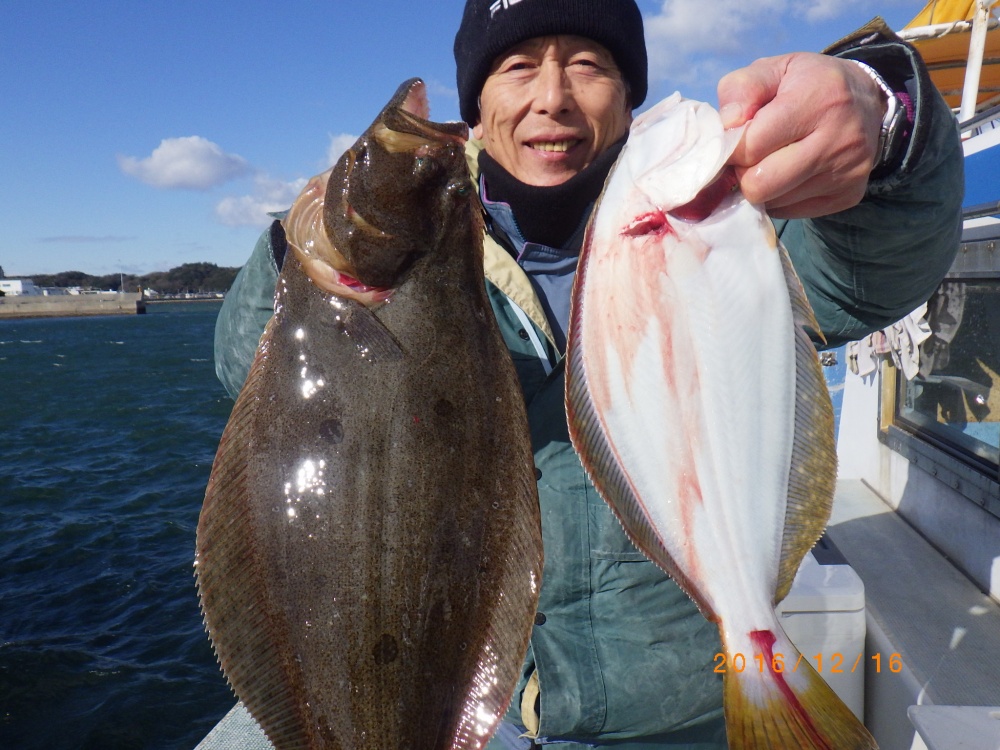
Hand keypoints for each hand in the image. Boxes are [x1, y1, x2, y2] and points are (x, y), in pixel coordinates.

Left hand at [717, 53, 886, 218]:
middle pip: (759, 185)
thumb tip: (727, 125)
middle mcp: (838, 140)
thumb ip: (742, 89)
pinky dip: (780, 197)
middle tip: (751, 156)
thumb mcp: (774, 69)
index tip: (735, 140)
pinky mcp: (848, 196)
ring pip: (773, 202)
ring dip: (762, 186)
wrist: (868, 102)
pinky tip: (790, 174)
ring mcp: (846, 172)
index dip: (732, 147)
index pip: (751, 146)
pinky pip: (790, 213)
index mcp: (817, 100)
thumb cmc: (808, 84)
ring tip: (772, 161)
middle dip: (744, 172)